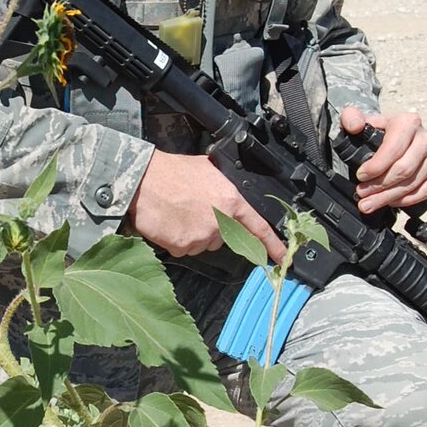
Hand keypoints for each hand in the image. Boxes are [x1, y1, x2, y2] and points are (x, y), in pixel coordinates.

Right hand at [125, 151, 285, 263]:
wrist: (143, 181)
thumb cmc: (171, 172)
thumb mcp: (207, 170)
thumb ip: (223, 187)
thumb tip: (227, 195)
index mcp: (230, 201)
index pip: (258, 228)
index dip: (272, 245)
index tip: (283, 257)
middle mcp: (220, 222)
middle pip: (224, 237)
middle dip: (212, 228)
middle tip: (194, 210)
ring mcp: (202, 236)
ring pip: (203, 243)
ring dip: (193, 234)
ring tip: (178, 213)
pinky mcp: (183, 246)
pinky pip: (184, 249)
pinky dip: (177, 239)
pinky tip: (169, 223)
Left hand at [339, 105, 426, 214]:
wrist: (393, 136)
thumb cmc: (376, 131)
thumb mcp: (359, 120)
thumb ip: (350, 118)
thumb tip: (354, 126)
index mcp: (408, 122)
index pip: (393, 150)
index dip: (375, 167)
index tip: (360, 176)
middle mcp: (426, 138)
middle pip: (403, 170)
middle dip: (379, 186)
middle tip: (362, 194)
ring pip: (412, 183)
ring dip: (389, 197)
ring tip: (370, 203)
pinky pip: (426, 191)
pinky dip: (407, 200)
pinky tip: (391, 202)